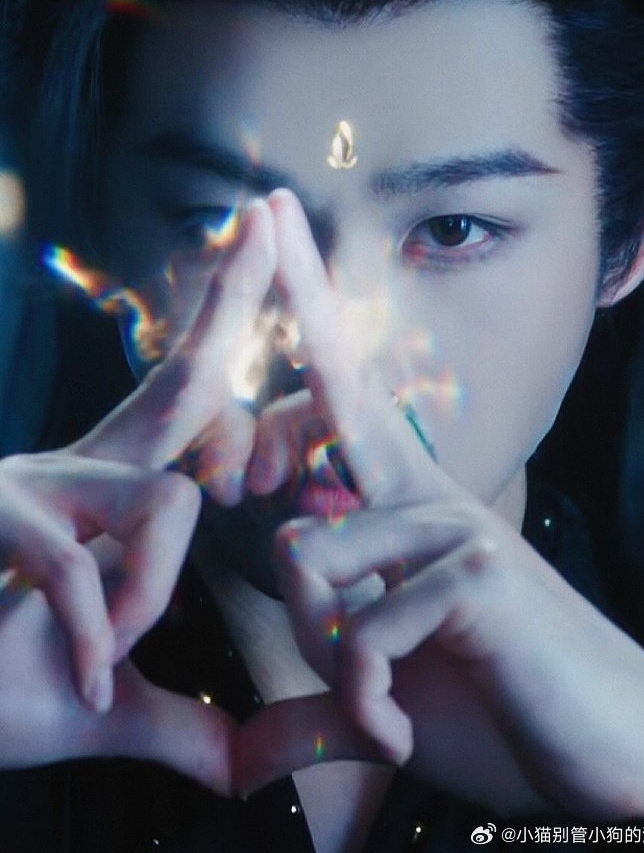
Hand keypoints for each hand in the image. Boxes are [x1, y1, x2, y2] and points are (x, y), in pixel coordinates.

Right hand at [0, 200, 378, 789]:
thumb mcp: (108, 695)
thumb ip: (190, 722)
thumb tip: (264, 767)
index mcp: (112, 492)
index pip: (193, 400)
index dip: (228, 330)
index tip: (262, 249)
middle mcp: (78, 465)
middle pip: (185, 372)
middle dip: (235, 292)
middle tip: (269, 218)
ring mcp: (33, 481)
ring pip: (168, 502)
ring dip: (150, 593)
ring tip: (104, 651)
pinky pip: (91, 569)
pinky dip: (97, 633)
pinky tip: (81, 671)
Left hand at [268, 188, 643, 820]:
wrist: (603, 754)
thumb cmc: (495, 705)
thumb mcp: (386, 685)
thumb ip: (324, 671)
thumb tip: (256, 726)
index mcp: (404, 503)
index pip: (343, 385)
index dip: (309, 300)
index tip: (275, 215)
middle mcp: (428, 495)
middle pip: (309, 467)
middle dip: (296, 552)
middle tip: (355, 649)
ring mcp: (455, 524)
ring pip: (309, 562)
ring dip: (333, 663)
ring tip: (383, 704)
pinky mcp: (478, 569)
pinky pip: (360, 630)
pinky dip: (363, 703)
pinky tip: (401, 725)